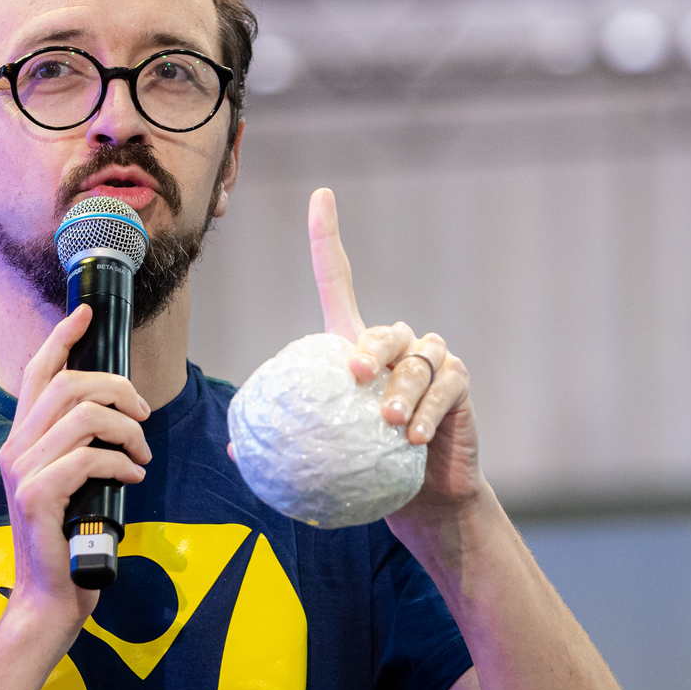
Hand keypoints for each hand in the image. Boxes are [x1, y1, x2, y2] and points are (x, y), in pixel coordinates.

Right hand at [0, 305, 151, 627]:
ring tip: (142, 451)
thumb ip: (81, 445)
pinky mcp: (39, 495)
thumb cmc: (68, 539)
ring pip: (85, 416)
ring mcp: (24, 471)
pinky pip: (90, 457)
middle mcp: (16, 448)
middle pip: (68, 383)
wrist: (50, 596)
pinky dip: (123, 461)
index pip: (39, 371)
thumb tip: (120, 412)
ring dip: (127, 429)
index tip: (87, 313)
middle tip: (144, 414)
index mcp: (22, 439)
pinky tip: (134, 476)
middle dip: (117, 388)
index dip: (64, 336)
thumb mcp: (72, 481)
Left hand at [307, 187, 482, 521]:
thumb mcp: (325, 453)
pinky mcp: (458, 383)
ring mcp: (431, 360)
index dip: (328, 236)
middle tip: (356, 377)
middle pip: (381, 330)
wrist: (425, 493)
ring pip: (416, 359)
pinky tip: (412, 438)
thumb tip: (232, 451)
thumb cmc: (367, 466)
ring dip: (401, 389)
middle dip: (370, 349)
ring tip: (388, 423)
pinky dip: (427, 411)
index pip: (339, 280)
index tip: (321, 195)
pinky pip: (445, 387)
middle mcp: (396, 345)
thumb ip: (287, 445)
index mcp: (354, 345)